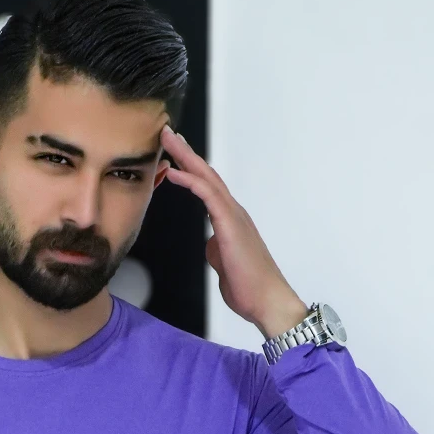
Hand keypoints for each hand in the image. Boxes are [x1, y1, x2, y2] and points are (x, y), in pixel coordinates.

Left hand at [160, 123, 307, 338]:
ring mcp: (233, 216)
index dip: (190, 168)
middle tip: (167, 133)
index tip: (173, 154)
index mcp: (230, 220)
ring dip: (186, 157)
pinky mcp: (230, 225)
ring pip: (207, 177)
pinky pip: (208, 195)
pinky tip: (174, 171)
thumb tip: (211, 244)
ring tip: (168, 139)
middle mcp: (233, 211)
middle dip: (186, 152)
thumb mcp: (224, 263)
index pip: (207, 187)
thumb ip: (217, 248)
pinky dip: (190, 180)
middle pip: (206, 174)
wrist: (266, 300)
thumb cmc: (248, 286)